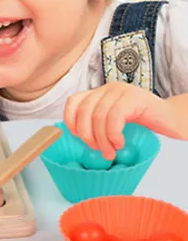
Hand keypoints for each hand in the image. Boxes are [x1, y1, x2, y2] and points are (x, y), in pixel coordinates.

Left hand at [64, 82, 178, 159]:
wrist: (170, 119)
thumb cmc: (142, 124)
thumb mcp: (113, 122)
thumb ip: (96, 124)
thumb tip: (77, 138)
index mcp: (98, 94)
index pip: (73, 101)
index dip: (70, 120)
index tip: (77, 137)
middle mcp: (107, 89)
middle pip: (84, 111)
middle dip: (87, 135)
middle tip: (97, 150)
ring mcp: (120, 91)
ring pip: (99, 116)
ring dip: (102, 139)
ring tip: (110, 151)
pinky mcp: (133, 97)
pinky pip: (114, 117)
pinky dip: (113, 134)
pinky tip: (120, 143)